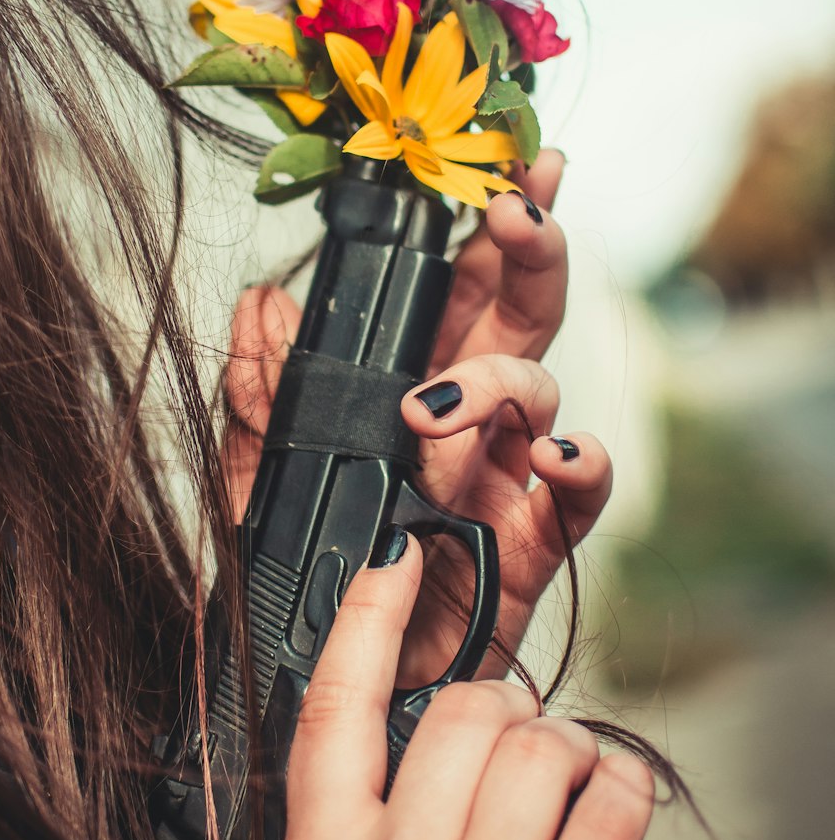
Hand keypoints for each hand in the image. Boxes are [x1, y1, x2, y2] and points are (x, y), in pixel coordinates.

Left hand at [223, 150, 611, 684]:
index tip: (508, 165)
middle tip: (517, 213)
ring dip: (500, 385)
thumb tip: (261, 302)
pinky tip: (552, 456)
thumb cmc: (295, 567)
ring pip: (543, 399)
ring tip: (436, 409)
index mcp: (409, 387)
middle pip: (520, 320)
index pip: (460, 292)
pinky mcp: (523, 551)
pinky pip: (577, 501)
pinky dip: (580, 469)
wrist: (310, 673)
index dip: (488, 228)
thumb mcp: (258, 469)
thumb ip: (263, 389)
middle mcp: (466, 425)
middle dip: (532, 254)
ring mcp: (499, 482)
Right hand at [271, 536, 653, 839]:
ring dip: (562, 750)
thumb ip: (346, 833)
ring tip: (557, 789)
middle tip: (511, 737)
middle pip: (460, 710)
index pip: (332, 704)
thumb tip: (406, 746)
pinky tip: (602, 813)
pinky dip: (618, 788)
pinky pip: (610, 807)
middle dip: (501, 708)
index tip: (397, 561)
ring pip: (541, 745)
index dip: (364, 614)